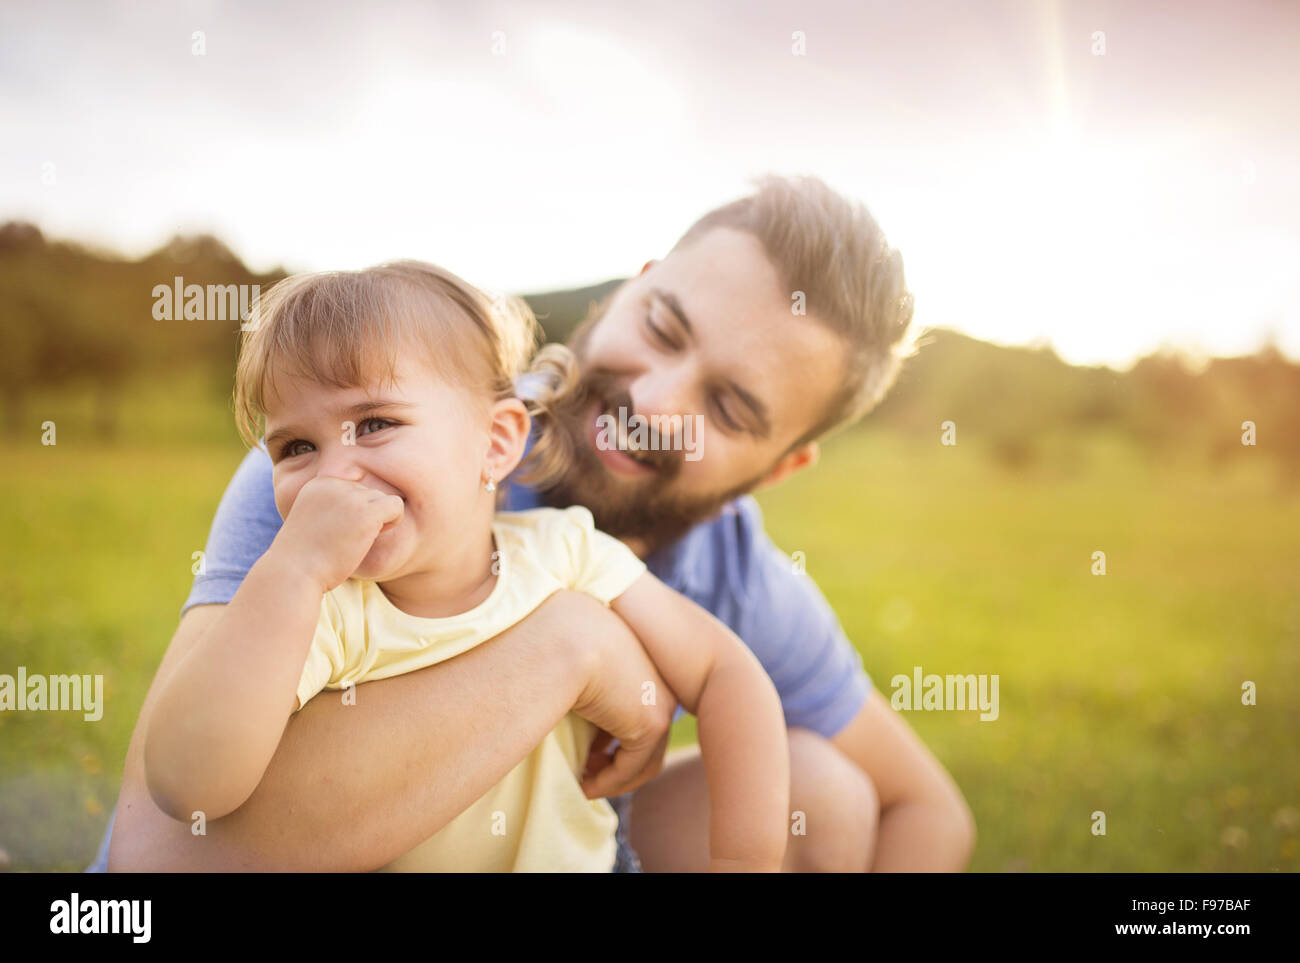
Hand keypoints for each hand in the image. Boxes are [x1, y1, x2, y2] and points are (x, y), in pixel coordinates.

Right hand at [268, 475, 404, 592]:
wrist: (294, 573)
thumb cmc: (305, 557)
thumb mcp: (315, 522)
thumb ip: (335, 508)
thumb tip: (362, 508)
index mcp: (319, 483)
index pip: (352, 488)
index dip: (352, 511)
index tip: (335, 530)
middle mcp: (334, 483)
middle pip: (368, 493)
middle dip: (364, 516)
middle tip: (344, 539)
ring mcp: (351, 496)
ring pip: (382, 499)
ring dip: (377, 521)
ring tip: (356, 540)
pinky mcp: (366, 512)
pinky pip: (396, 506)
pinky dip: (393, 521)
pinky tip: (376, 535)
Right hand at [559, 592, 676, 799]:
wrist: (560, 637)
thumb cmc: (551, 642)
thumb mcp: (571, 661)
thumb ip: (583, 685)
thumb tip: (574, 715)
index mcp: (639, 655)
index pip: (632, 701)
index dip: (608, 730)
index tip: (583, 747)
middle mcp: (657, 675)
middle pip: (643, 729)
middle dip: (613, 755)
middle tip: (582, 768)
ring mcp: (660, 699)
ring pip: (643, 754)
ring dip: (613, 775)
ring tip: (582, 782)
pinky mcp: (652, 723)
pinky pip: (632, 766)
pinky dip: (608, 783)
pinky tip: (582, 786)